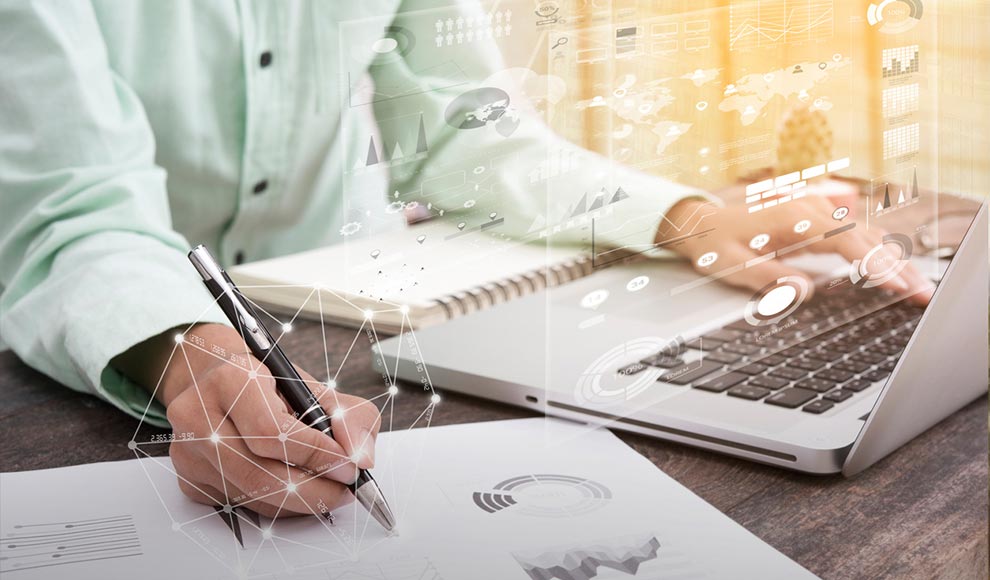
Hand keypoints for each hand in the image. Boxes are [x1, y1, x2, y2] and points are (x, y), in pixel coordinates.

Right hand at [118, 323, 381, 517]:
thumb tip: (361, 458)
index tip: (348, 467)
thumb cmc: (270, 386)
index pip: (271, 431)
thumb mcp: (317, 387)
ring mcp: (187, 451)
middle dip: (313, 490)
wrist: (222, 382)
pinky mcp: (188, 480)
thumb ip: (349, 418)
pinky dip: (276, 505)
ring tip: (328, 490)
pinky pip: (240, 506)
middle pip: (259, 474)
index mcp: (231, 378)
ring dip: (298, 502)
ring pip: (252, 496)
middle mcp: (198, 414)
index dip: (315, 455)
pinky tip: (296, 490)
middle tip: (345, 491)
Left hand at [657, 193, 933, 304]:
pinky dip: (875, 251)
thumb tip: (802, 293)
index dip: (875, 266)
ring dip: (891, 260)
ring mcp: (815, 209)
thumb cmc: (716, 244)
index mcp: (794, 219)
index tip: (898, 285)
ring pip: (863, 234)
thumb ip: (768, 279)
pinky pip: (852, 233)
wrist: (700, 220)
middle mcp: (811, 208)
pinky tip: (891, 268)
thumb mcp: (733, 266)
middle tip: (923, 294)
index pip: (847, 243)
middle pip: (865, 238)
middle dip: (897, 267)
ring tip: (917, 286)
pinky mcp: (815, 215)